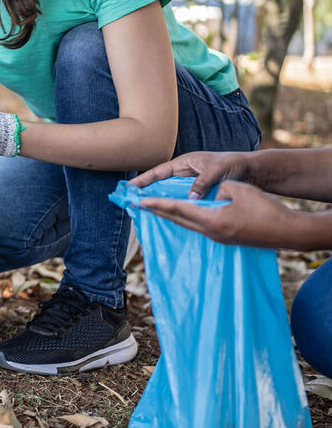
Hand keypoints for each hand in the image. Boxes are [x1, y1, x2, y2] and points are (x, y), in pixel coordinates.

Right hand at [129, 150, 250, 199]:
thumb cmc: (233, 164)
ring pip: (170, 192)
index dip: (144, 179)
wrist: (252, 170)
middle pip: (161, 183)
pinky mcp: (199, 192)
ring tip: (145, 209)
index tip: (129, 187)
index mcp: (185, 163)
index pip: (159, 172)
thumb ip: (202, 183)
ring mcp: (191, 183)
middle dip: (146, 190)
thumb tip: (189, 199)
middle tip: (131, 200)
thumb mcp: (217, 171)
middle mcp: (185, 173)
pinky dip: (174, 205)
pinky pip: (182, 199)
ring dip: (160, 199)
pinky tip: (168, 214)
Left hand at [139, 180, 297, 247]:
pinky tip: (182, 216)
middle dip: (157, 211)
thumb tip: (208, 194)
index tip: (141, 201)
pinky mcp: (225, 239)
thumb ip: (217, 189)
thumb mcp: (238, 190)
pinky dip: (185, 220)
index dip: (158, 204)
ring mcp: (217, 238)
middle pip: (177, 220)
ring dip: (170, 216)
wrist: (288, 231)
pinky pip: (198, 227)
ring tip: (155, 209)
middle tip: (139, 205)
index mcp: (212, 220)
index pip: (178, 210)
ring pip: (187, 225)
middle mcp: (210, 232)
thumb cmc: (265, 209)